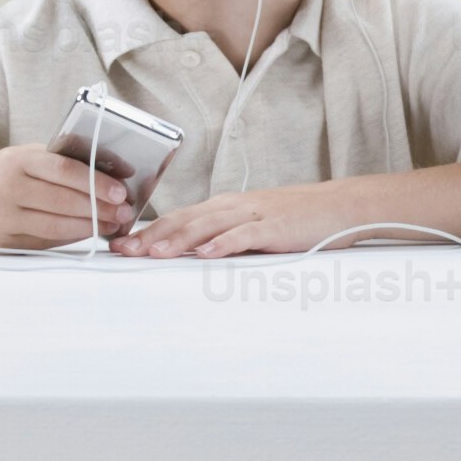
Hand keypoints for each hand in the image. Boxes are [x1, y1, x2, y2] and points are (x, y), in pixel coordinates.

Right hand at [0, 139, 134, 250]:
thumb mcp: (18, 158)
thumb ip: (54, 163)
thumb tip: (104, 174)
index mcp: (16, 161)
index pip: (64, 170)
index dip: (96, 182)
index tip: (120, 191)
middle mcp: (7, 189)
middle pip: (63, 201)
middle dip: (100, 208)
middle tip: (124, 212)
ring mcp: (2, 219)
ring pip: (56, 226)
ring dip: (89, 227)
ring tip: (111, 224)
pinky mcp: (1, 243)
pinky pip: (44, 242)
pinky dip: (69, 238)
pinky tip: (86, 234)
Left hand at [119, 182, 333, 259]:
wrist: (338, 206)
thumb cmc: (296, 218)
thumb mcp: (252, 224)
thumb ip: (223, 236)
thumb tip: (191, 254)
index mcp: (225, 206)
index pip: (179, 217)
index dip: (148, 230)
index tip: (122, 244)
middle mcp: (233, 206)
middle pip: (185, 219)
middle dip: (152, 235)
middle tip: (124, 250)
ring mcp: (254, 214)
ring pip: (208, 225)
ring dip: (179, 239)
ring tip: (154, 253)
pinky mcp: (274, 226)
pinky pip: (244, 235)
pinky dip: (223, 243)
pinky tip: (206, 254)